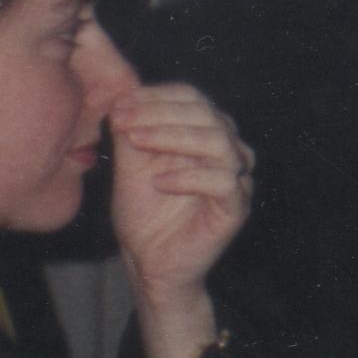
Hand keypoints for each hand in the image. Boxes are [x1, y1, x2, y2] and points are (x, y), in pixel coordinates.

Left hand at [110, 83, 253, 317]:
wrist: (149, 262)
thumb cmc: (144, 213)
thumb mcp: (130, 166)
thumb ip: (132, 133)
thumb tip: (122, 99)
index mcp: (204, 133)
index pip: (191, 97)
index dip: (157, 95)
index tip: (120, 104)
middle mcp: (226, 150)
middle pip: (206, 113)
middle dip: (160, 113)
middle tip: (123, 121)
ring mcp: (236, 178)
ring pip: (219, 141)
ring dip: (173, 136)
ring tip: (137, 142)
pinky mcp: (236, 208)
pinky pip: (224, 181)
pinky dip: (189, 177)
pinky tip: (160, 182)